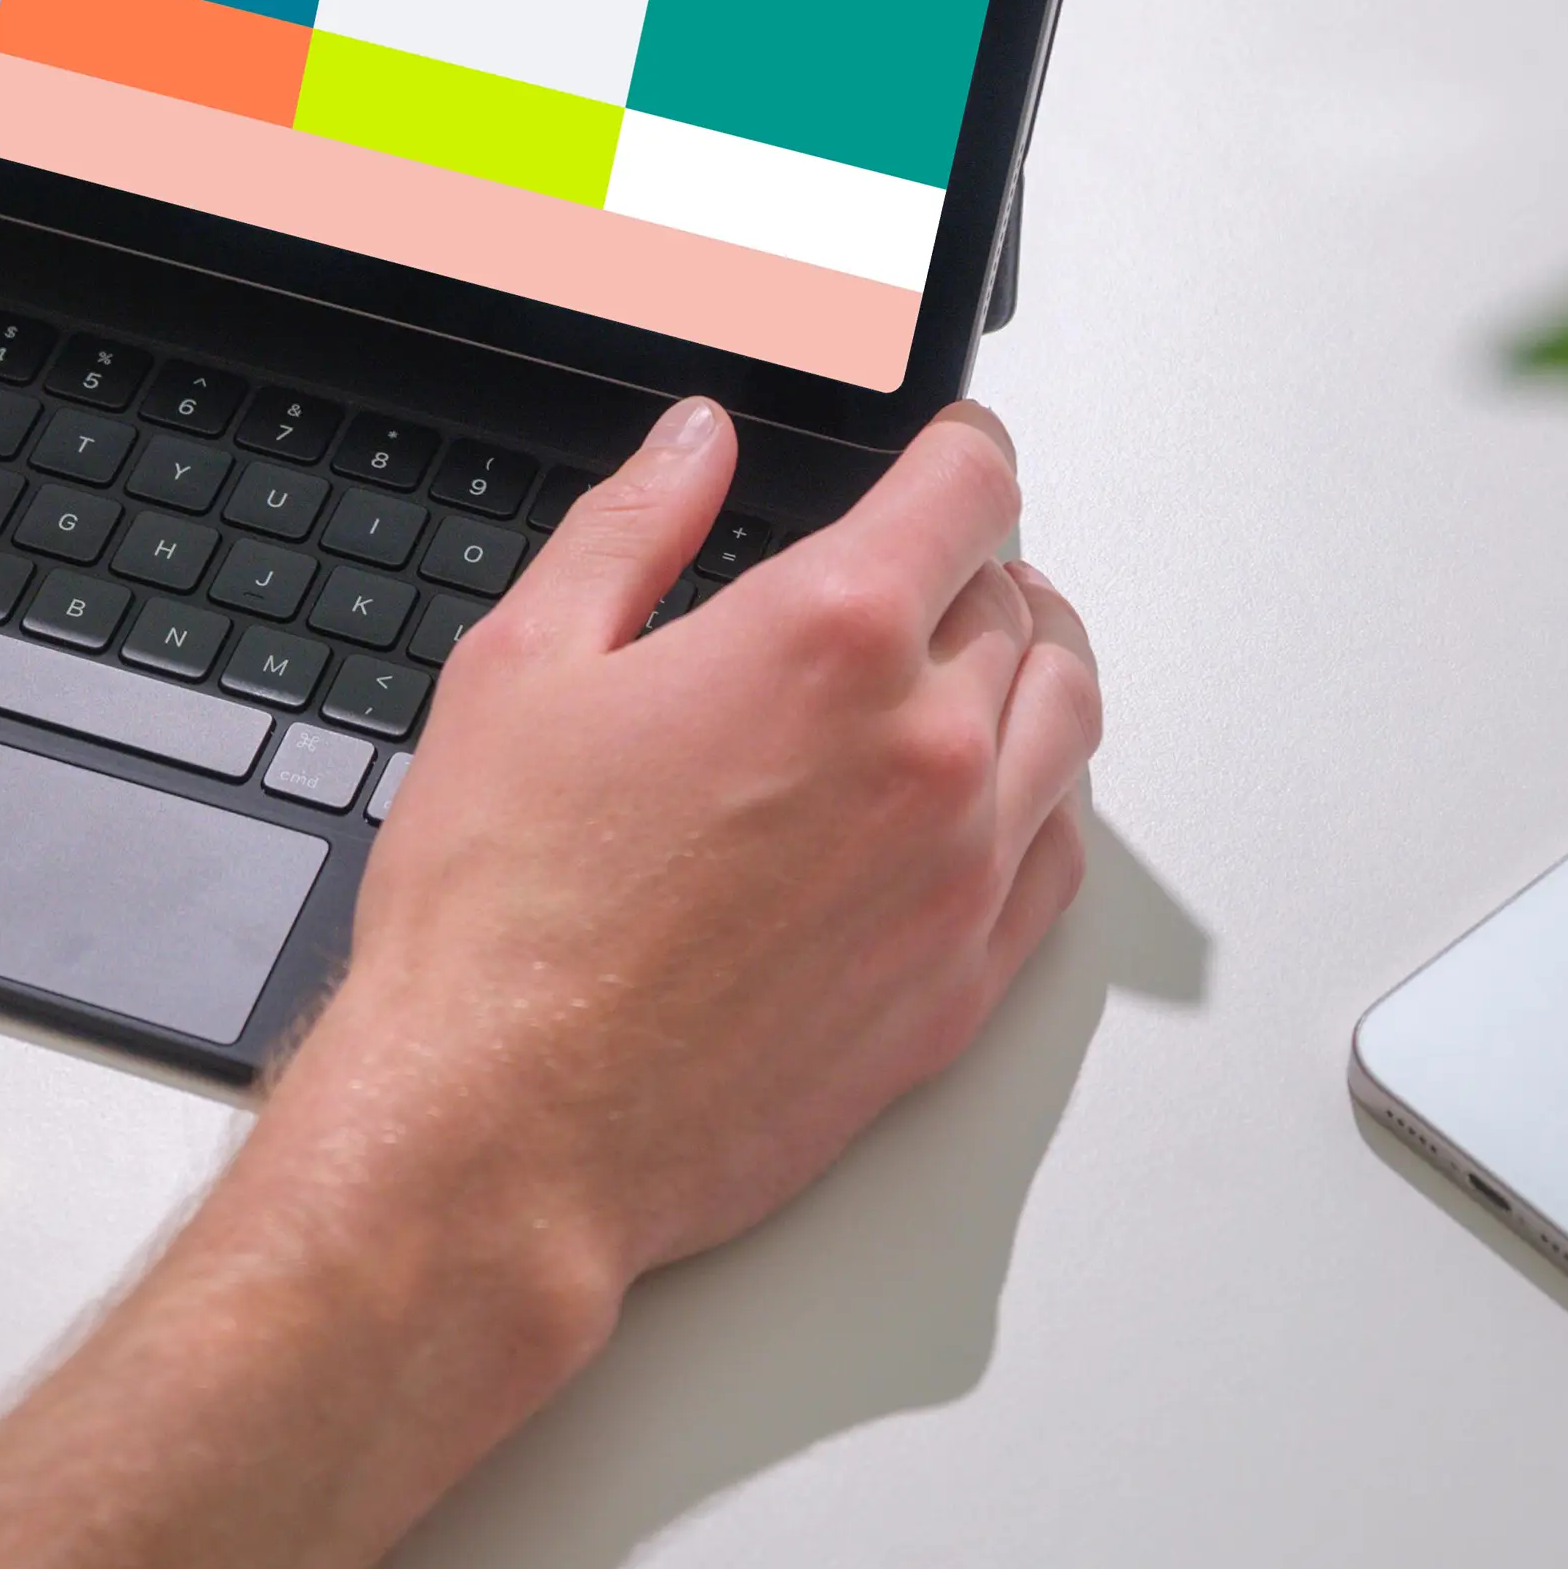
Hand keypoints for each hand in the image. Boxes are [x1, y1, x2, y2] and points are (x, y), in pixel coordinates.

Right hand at [263, 398, 1100, 1329]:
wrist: (508, 1125)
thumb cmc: (502, 914)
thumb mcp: (524, 663)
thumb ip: (632, 526)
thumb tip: (694, 443)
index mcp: (827, 638)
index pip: (970, 489)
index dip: (960, 450)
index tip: (950, 454)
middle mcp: (926, 748)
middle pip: (1019, 604)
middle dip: (971, 569)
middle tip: (926, 571)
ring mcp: (959, 874)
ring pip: (1065, 724)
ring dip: (1030, 671)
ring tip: (976, 664)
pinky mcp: (961, 986)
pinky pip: (1058, 859)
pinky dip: (1039, 801)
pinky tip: (985, 797)